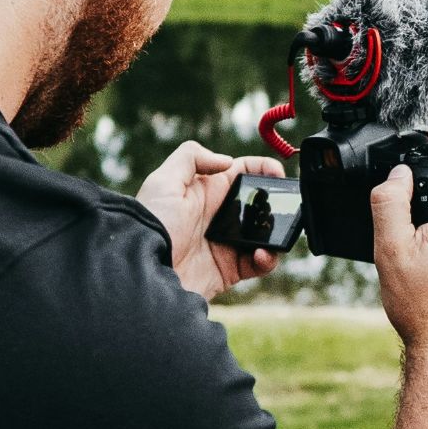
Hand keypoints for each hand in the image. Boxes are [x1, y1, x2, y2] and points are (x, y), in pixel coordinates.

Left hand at [135, 141, 283, 300]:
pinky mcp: (229, 270)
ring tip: (275, 236)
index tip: (279, 174)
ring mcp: (226, 243)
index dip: (263, 169)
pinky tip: (261, 255)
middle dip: (276, 203)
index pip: (243, 173)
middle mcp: (219, 216)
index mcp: (207, 191)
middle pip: (258, 204)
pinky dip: (268, 259)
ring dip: (276, 233)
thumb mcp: (164, 181)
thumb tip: (227, 161)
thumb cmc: (151, 223)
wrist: (143, 271)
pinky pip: (258, 264)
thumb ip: (192, 157)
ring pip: (264, 234)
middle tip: (284, 207)